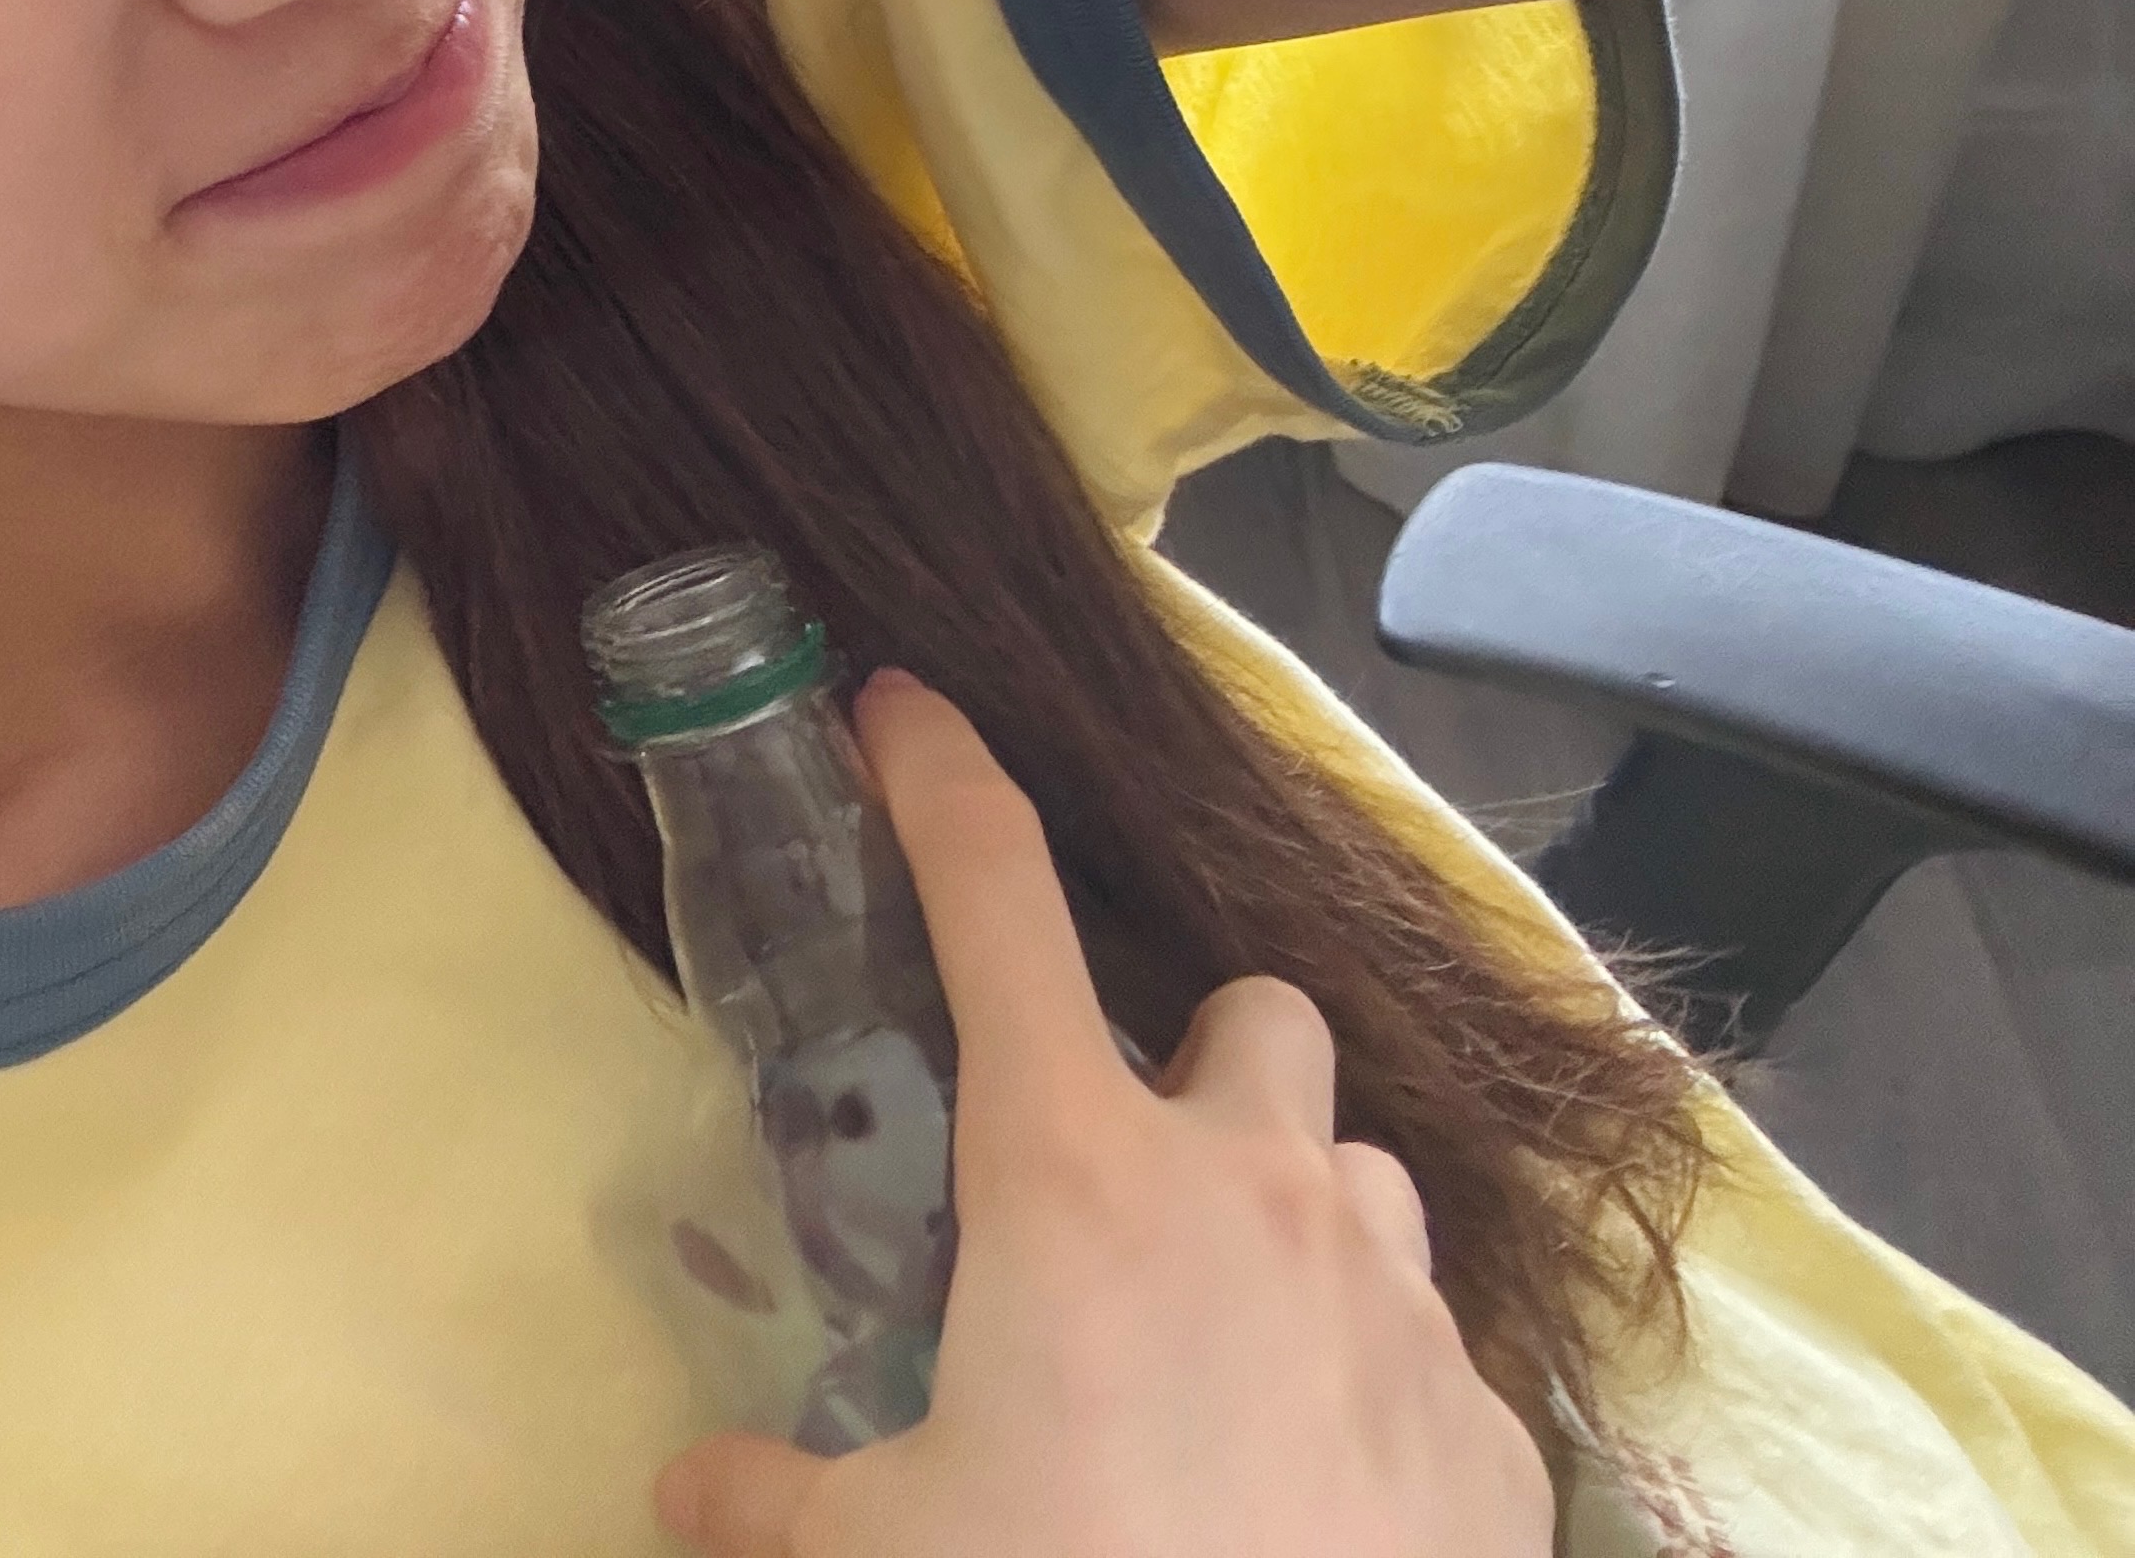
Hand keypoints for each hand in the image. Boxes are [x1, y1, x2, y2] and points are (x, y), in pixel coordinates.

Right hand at [655, 668, 1553, 1557]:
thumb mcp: (881, 1552)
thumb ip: (775, 1500)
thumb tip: (689, 1489)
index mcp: (1075, 1176)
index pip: (995, 904)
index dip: (940, 782)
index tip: (903, 708)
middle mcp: (1255, 1192)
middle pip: (1253, 1019)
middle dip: (1197, 1066)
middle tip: (1125, 1181)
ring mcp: (1397, 1301)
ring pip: (1361, 1177)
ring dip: (1295, 1220)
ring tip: (1226, 1348)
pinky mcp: (1493, 1432)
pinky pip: (1432, 1352)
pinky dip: (1368, 1387)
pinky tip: (1310, 1489)